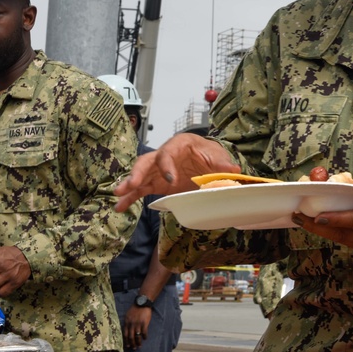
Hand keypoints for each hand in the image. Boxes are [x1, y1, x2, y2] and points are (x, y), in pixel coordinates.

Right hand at [114, 133, 239, 211]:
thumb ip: (222, 163)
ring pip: (140, 175)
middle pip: (147, 161)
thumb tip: (234, 169)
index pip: (168, 153)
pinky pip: (141, 189)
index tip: (170, 179)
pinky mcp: (157, 182)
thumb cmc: (209, 153)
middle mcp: (164, 155)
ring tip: (118, 195)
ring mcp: (158, 170)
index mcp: (179, 145)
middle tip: (132, 184)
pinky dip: (130, 197)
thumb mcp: (217, 156)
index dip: (167, 165)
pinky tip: (120, 206)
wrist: (207, 160)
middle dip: (138, 172)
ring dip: (129, 185)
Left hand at [123, 304, 153, 349]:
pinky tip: (145, 338)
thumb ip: (127, 322)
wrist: (142, 303)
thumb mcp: (128, 315)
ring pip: (137, 336)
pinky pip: (144, 332)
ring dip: (138, 342)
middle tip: (134, 348)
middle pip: (131, 337)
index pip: (125, 334)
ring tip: (139, 346)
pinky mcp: (144, 323)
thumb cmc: (135, 308)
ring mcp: (138, 324)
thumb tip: (126, 330)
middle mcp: (131, 324)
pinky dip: (144, 336)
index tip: (127, 346)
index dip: (126, 341)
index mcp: (127, 322)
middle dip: (132, 344)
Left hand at [291, 171, 352, 253]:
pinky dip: (336, 234)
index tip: (315, 216)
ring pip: (345, 240)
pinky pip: (351, 242)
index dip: (334, 219)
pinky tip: (325, 226)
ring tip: (306, 222)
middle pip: (343, 234)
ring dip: (324, 232)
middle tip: (298, 218)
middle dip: (318, 227)